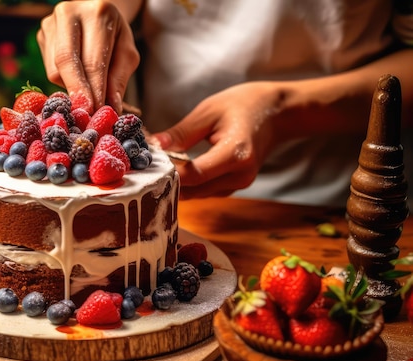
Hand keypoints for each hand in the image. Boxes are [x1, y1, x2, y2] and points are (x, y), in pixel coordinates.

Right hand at [37, 0, 139, 112]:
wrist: (96, 15)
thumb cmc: (114, 37)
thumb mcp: (126, 54)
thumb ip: (119, 79)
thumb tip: (110, 107)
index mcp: (97, 13)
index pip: (93, 60)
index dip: (94, 89)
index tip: (96, 111)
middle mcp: (69, 13)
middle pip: (66, 60)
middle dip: (76, 91)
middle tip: (84, 114)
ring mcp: (51, 23)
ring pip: (55, 70)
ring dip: (71, 87)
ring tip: (87, 88)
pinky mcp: (41, 35)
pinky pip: (49, 70)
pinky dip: (64, 80)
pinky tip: (76, 75)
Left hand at [153, 81, 288, 198]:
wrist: (278, 113)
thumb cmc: (244, 105)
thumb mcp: (209, 111)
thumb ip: (181, 133)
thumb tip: (154, 146)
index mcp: (235, 154)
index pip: (194, 175)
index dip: (168, 172)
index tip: (147, 164)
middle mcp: (239, 175)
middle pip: (193, 190)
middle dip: (168, 180)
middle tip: (145, 168)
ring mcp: (239, 184)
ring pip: (197, 193)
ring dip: (177, 183)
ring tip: (157, 167)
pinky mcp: (234, 186)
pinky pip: (204, 190)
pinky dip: (189, 183)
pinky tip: (175, 170)